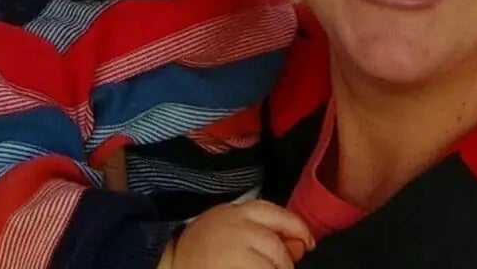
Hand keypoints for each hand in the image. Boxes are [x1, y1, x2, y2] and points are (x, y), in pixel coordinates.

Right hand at [161, 200, 313, 268]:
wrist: (169, 265)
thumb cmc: (204, 249)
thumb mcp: (231, 229)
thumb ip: (264, 233)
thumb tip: (302, 246)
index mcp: (236, 212)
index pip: (276, 214)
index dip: (297, 228)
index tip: (308, 244)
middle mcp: (236, 229)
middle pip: (276, 246)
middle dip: (284, 263)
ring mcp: (234, 254)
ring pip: (272, 266)